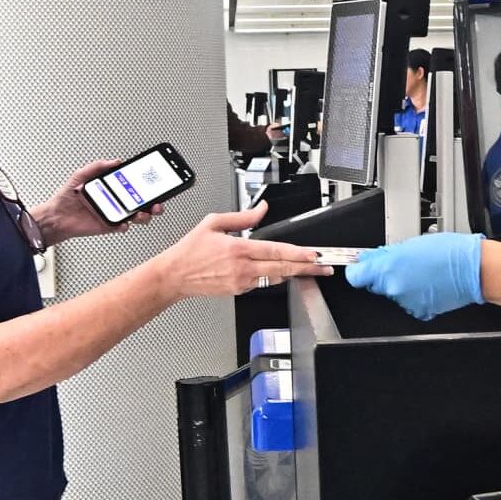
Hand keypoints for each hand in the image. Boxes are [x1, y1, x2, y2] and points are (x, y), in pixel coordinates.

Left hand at [33, 159, 164, 243]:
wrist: (56, 216)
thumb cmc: (67, 196)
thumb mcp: (81, 175)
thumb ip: (97, 167)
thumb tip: (115, 161)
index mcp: (112, 189)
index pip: (134, 186)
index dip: (147, 185)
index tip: (154, 183)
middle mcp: (116, 201)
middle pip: (142, 203)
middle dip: (154, 204)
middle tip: (156, 203)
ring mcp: (114, 214)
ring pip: (138, 216)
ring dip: (144, 215)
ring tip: (140, 213)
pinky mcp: (109, 226)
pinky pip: (122, 227)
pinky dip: (124, 226)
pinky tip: (123, 223)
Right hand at [152, 202, 329, 299]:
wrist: (174, 276)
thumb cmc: (190, 250)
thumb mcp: (214, 223)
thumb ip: (242, 216)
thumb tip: (262, 208)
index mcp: (238, 249)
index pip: (276, 251)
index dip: (299, 254)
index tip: (315, 254)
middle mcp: (242, 268)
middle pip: (283, 269)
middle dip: (308, 268)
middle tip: (326, 267)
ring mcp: (242, 282)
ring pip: (276, 278)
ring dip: (295, 273)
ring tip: (313, 270)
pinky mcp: (239, 291)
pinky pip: (262, 283)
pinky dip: (274, 277)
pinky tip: (284, 273)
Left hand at [345, 232, 485, 320]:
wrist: (474, 270)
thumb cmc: (449, 252)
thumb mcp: (411, 244)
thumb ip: (385, 254)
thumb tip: (368, 259)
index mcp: (389, 268)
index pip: (355, 276)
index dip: (358, 270)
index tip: (362, 267)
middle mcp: (395, 288)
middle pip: (375, 284)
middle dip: (384, 275)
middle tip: (404, 264)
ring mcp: (407, 302)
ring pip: (394, 294)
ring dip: (402, 284)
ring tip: (422, 272)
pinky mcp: (420, 311)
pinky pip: (409, 303)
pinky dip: (416, 295)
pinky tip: (428, 284)